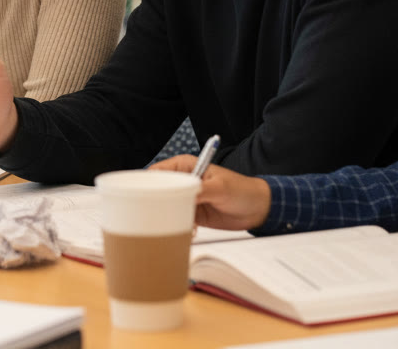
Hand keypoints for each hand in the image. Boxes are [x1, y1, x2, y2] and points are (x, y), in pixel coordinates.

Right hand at [152, 156, 271, 229]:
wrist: (258, 209)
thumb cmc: (242, 190)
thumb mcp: (220, 188)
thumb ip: (199, 191)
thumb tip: (180, 196)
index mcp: (185, 166)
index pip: (157, 172)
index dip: (146, 183)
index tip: (139, 196)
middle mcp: (182, 181)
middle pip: (157, 191)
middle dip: (152, 202)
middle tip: (150, 215)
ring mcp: (186, 198)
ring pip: (165, 207)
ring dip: (164, 216)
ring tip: (167, 225)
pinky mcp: (191, 214)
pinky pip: (176, 219)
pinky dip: (176, 226)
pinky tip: (184, 231)